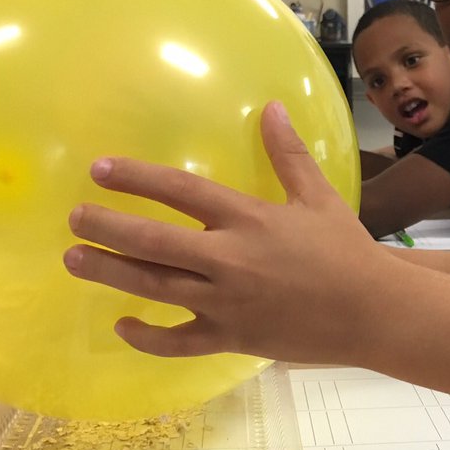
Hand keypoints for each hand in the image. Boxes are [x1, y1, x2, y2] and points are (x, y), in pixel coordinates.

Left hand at [63, 101, 390, 362]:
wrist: (374, 312)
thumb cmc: (347, 252)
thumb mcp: (319, 197)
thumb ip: (288, 154)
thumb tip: (271, 107)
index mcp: (249, 219)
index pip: (181, 192)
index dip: (136, 179)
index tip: (100, 170)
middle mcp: (229, 260)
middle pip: (153, 242)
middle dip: (107, 227)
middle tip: (75, 218)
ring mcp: (225, 303)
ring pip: (154, 287)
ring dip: (110, 272)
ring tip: (74, 260)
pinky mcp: (231, 338)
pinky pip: (178, 342)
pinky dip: (147, 337)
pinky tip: (122, 326)